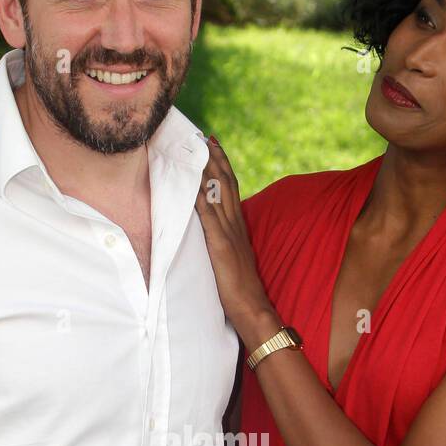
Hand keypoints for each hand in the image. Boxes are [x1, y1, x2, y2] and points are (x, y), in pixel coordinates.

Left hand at [195, 137, 272, 330]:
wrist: (253, 308)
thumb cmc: (241, 290)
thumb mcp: (232, 258)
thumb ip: (224, 241)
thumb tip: (213, 233)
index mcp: (238, 227)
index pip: (231, 188)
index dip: (222, 165)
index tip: (213, 145)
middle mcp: (235, 225)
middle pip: (226, 183)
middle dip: (215, 158)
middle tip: (204, 136)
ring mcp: (228, 234)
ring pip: (219, 193)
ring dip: (208, 169)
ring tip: (198, 149)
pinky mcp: (220, 246)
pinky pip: (209, 217)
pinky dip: (201, 197)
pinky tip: (192, 183)